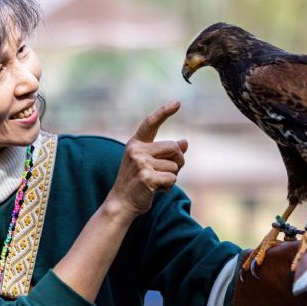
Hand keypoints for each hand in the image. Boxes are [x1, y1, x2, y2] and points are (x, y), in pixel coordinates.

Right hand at [106, 100, 187, 219]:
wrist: (121, 203)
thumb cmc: (137, 182)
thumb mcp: (149, 163)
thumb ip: (166, 153)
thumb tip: (185, 142)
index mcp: (136, 143)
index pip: (151, 123)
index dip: (164, 111)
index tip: (178, 102)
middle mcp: (136, 150)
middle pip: (174, 148)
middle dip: (178, 161)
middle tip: (169, 172)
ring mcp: (140, 163)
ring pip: (175, 166)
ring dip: (172, 177)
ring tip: (156, 183)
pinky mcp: (147, 177)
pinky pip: (172, 178)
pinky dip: (169, 186)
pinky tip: (156, 190)